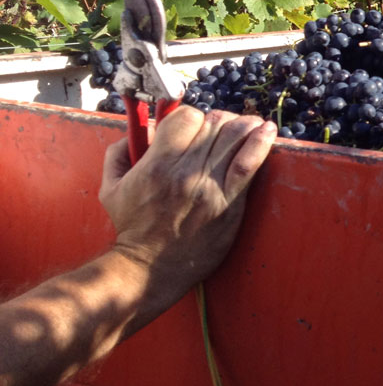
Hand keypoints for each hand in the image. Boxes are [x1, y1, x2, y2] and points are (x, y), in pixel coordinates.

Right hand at [98, 106, 276, 307]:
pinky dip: (261, 142)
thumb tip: (142, 129)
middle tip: (221, 129)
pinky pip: (249, 164)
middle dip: (220, 120)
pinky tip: (267, 130)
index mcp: (156, 164)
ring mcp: (210, 187)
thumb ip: (119, 152)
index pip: (186, 117)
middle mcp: (185, 172)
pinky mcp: (230, 203)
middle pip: (214, 124)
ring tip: (248, 125)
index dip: (192, 117)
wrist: (149, 268)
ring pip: (235, 137)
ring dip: (244, 125)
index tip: (193, 127)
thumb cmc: (133, 227)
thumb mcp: (111, 188)